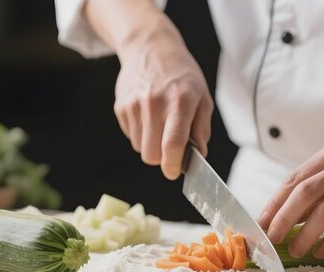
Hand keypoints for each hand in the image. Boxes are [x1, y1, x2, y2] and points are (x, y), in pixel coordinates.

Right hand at [113, 17, 212, 179]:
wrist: (150, 48)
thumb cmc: (182, 75)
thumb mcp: (202, 97)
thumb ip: (202, 128)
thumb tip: (199, 154)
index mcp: (179, 102)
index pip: (172, 143)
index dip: (173, 165)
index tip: (174, 172)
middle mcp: (154, 104)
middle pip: (151, 154)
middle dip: (162, 158)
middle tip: (172, 147)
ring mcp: (134, 105)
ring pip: (140, 148)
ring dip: (151, 144)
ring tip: (161, 124)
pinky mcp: (121, 107)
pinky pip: (131, 135)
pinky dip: (141, 133)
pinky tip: (149, 115)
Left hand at [258, 141, 323, 258]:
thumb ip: (320, 184)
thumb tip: (289, 214)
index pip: (293, 179)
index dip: (274, 203)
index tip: (260, 224)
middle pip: (304, 193)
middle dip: (283, 219)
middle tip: (271, 240)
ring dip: (305, 234)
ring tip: (295, 251)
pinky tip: (321, 251)